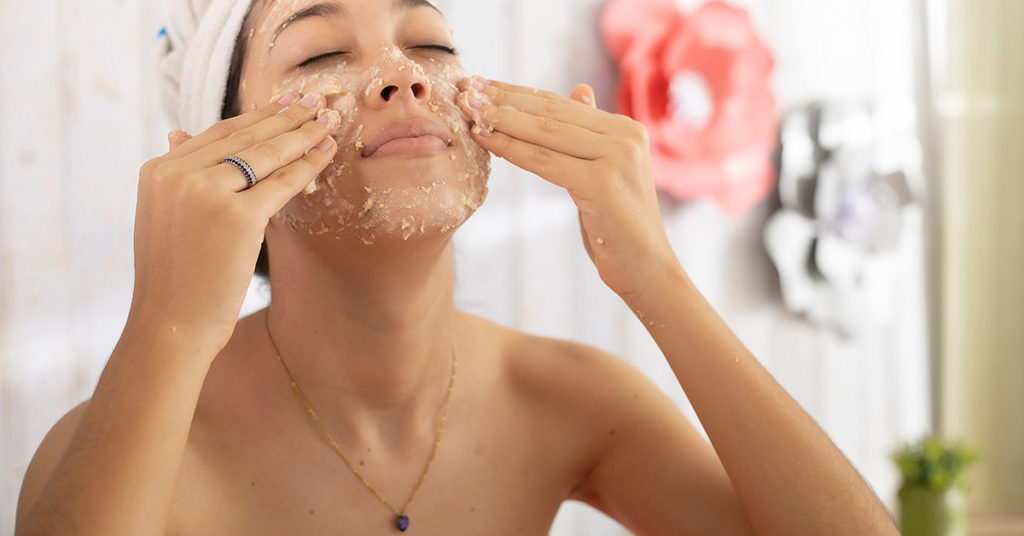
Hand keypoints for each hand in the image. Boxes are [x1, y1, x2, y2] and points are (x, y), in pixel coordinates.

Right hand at [129, 92, 339, 353]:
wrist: (170, 324)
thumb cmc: (173, 278)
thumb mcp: (164, 215)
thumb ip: (178, 176)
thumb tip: (177, 131)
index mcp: (158, 170)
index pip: (217, 133)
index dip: (255, 117)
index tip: (283, 104)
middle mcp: (178, 174)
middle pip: (244, 136)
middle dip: (284, 117)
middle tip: (313, 103)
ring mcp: (206, 193)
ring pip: (266, 154)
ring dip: (301, 134)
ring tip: (327, 122)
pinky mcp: (237, 217)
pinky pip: (282, 183)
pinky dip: (308, 166)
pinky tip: (326, 152)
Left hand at [456, 78, 682, 301]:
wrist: (647, 270)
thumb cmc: (620, 227)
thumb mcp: (605, 172)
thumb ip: (592, 134)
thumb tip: (579, 91)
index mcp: (627, 130)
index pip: (561, 105)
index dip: (518, 93)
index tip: (482, 84)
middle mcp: (626, 136)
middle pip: (551, 112)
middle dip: (503, 98)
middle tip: (464, 87)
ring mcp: (617, 157)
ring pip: (545, 133)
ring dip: (500, 118)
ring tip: (467, 107)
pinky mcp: (602, 182)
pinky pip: (544, 161)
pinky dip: (510, 148)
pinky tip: (483, 138)